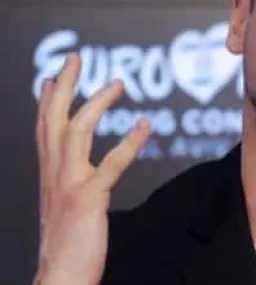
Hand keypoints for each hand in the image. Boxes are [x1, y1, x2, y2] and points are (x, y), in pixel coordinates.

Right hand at [33, 53, 150, 284]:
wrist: (59, 276)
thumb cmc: (67, 244)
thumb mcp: (62, 204)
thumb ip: (68, 180)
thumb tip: (74, 164)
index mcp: (49, 175)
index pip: (45, 128)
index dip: (48, 100)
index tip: (52, 76)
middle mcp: (54, 174)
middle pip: (54, 119)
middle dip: (63, 85)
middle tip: (74, 57)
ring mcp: (69, 184)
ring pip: (78, 131)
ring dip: (98, 103)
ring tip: (118, 84)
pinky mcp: (88, 198)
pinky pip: (111, 164)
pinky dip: (129, 142)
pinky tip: (145, 125)